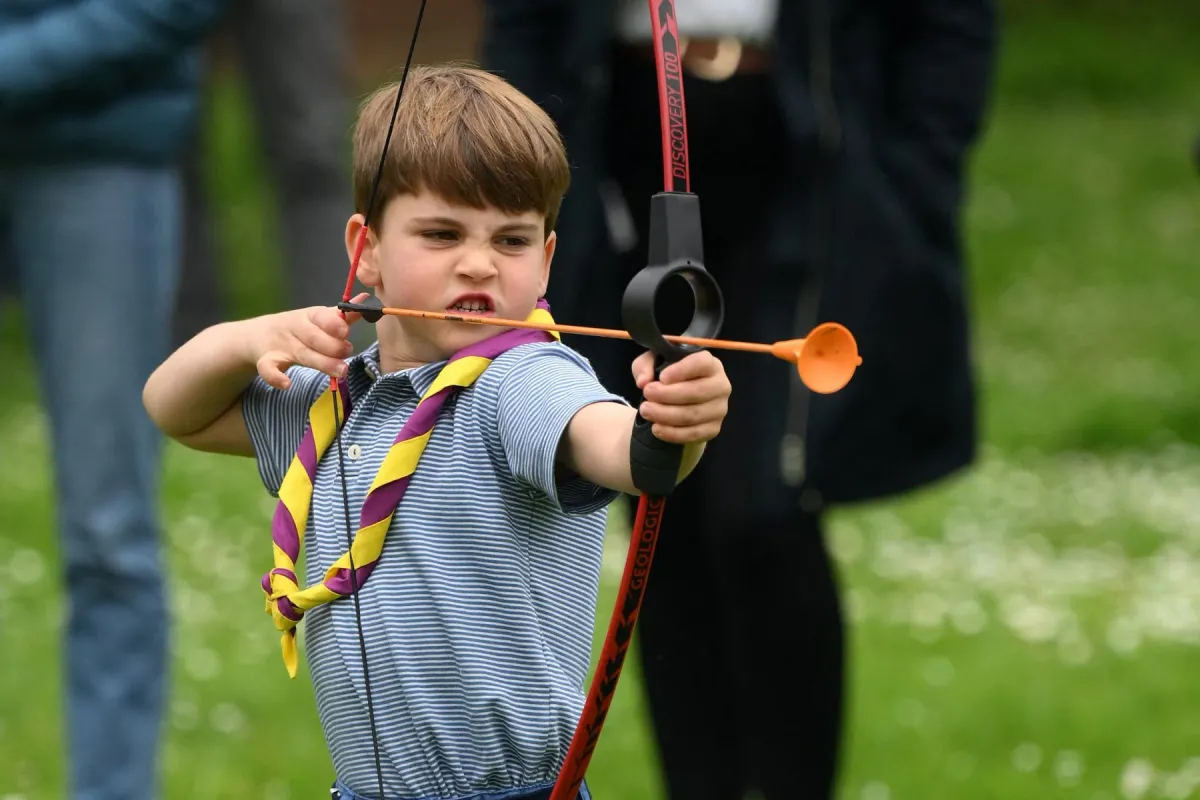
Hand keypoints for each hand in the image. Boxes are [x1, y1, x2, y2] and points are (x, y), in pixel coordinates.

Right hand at [251, 293, 369, 389]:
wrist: (257, 335)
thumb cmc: (299, 328)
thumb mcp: (319, 319)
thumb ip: (343, 316)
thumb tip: (367, 301)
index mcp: (309, 316)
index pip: (321, 317)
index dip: (333, 324)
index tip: (345, 331)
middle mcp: (295, 329)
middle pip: (314, 337)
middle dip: (333, 346)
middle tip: (348, 352)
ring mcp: (280, 346)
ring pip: (301, 354)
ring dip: (321, 362)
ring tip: (341, 371)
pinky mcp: (267, 362)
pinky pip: (268, 369)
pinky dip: (275, 377)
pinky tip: (287, 384)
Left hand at [631, 350, 730, 443]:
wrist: (677, 400)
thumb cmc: (668, 376)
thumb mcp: (652, 363)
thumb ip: (645, 366)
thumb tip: (643, 381)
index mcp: (710, 364)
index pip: (701, 364)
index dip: (681, 370)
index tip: (661, 377)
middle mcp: (721, 385)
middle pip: (695, 392)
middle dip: (666, 395)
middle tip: (646, 395)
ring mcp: (720, 409)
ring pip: (692, 415)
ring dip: (665, 415)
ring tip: (645, 411)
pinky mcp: (714, 429)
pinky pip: (693, 434)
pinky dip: (672, 433)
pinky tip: (656, 428)